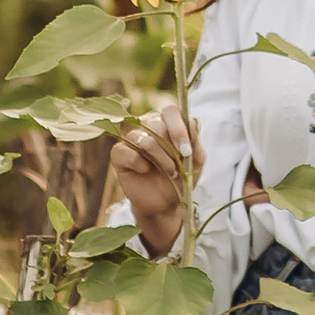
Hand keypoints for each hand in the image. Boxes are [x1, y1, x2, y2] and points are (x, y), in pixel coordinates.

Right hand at [110, 110, 197, 254]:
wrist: (165, 203)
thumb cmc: (181, 178)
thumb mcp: (195, 161)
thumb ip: (194, 141)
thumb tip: (193, 121)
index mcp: (167, 124)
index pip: (171, 111)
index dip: (179, 129)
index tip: (186, 151)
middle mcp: (148, 127)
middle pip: (158, 125)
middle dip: (171, 150)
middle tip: (178, 167)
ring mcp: (132, 139)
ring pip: (145, 140)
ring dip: (161, 159)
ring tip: (170, 172)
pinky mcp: (119, 153)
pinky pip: (126, 151)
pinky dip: (139, 164)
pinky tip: (145, 171)